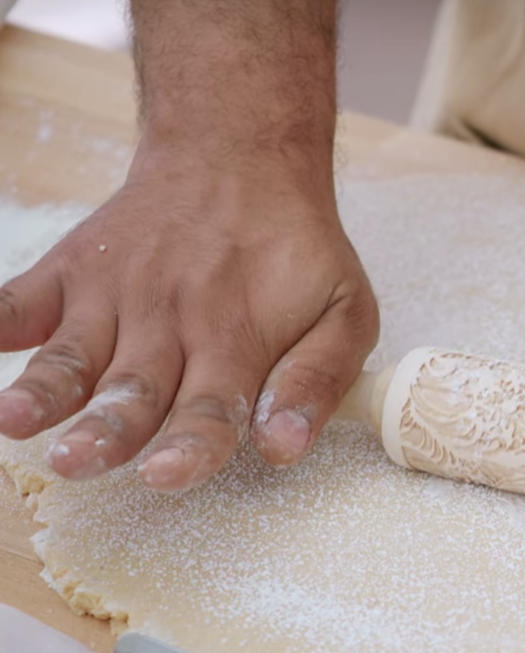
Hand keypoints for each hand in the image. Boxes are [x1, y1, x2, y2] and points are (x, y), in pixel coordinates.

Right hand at [0, 145, 378, 490]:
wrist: (240, 158)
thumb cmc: (298, 252)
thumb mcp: (346, 311)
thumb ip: (318, 379)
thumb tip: (285, 445)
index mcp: (236, 339)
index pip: (214, 407)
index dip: (191, 445)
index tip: (165, 475)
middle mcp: (170, 320)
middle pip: (135, 391)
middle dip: (105, 430)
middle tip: (75, 462)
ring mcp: (114, 293)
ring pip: (72, 354)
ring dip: (43, 388)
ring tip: (14, 417)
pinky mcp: (71, 270)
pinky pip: (16, 301)